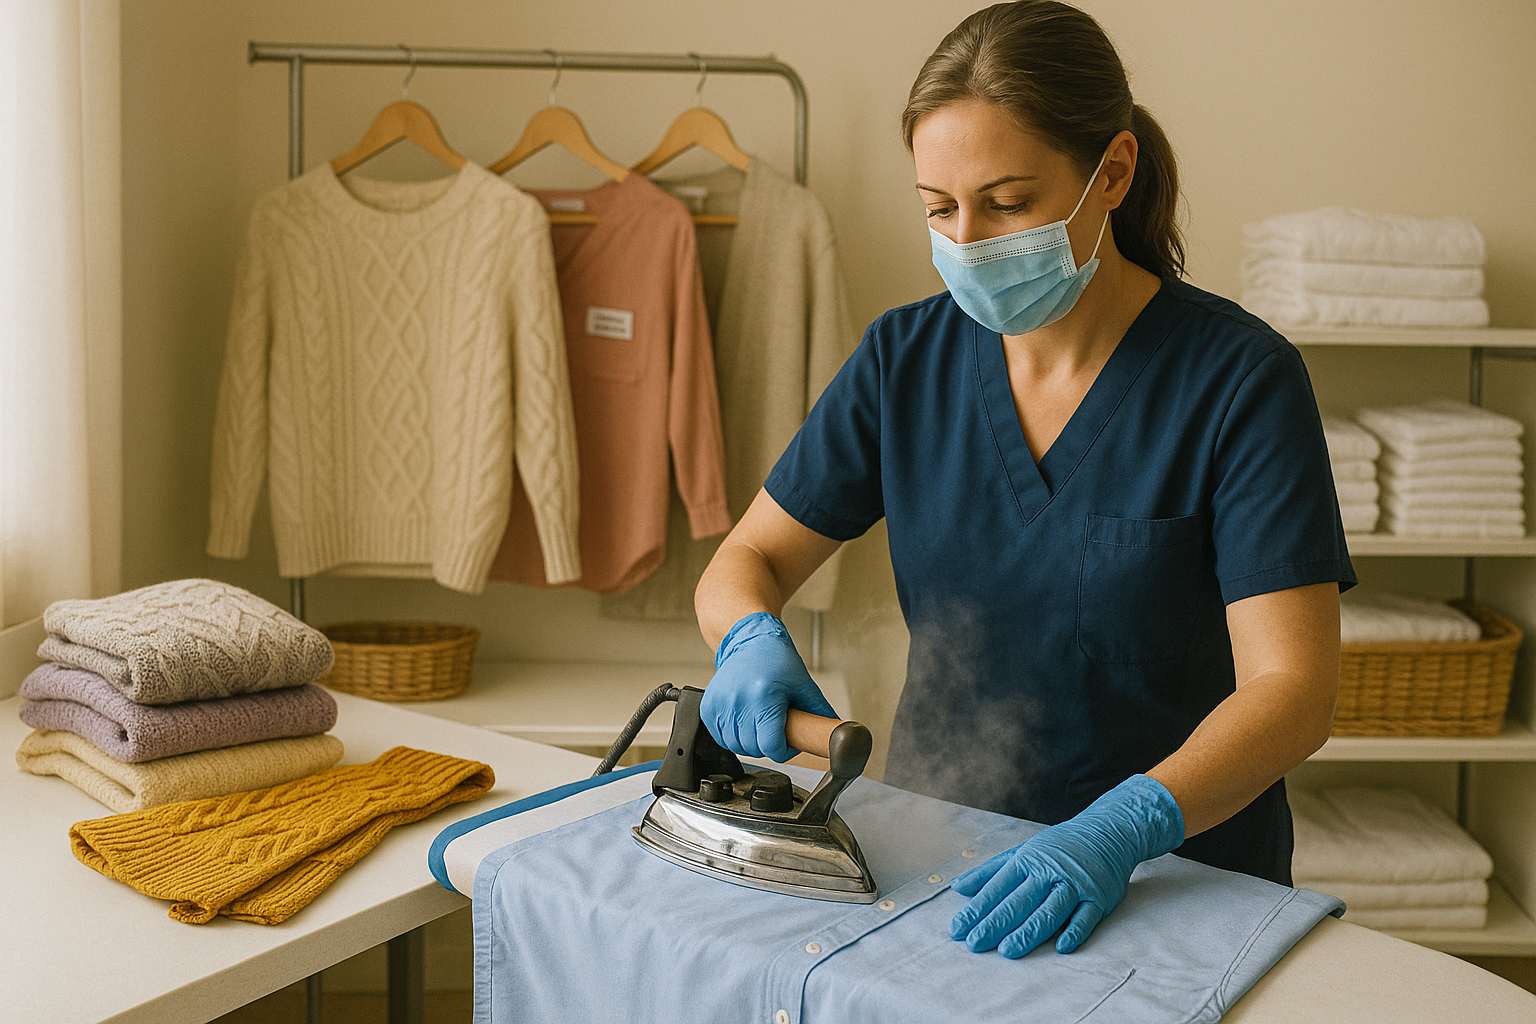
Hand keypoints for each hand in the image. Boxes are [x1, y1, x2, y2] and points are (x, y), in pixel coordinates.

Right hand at [702, 612, 836, 761]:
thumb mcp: (804, 684)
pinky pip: (720, 738)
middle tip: (776, 731)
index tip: (788, 743)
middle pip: (754, 749)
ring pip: (735, 746)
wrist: (748, 640)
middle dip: (768, 746)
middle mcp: (739, 700)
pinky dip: (732, 737)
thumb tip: (837, 732)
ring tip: (760, 726)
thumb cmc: (776, 659)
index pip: (771, 746)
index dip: (784, 751)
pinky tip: (744, 723)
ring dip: (749, 744)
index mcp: (764, 696)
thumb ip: (820, 712)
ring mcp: (721, 704)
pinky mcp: (708, 707)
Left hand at [949, 774, 1183, 956]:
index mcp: (1027, 861)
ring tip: (1008, 950)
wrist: (1107, 832)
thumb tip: (958, 887)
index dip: (976, 910)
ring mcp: (1075, 885)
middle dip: (995, 924)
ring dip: (1029, 932)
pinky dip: (1074, 932)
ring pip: (1050, 911)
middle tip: (975, 944)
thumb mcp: (1021, 851)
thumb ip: (990, 872)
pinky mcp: (1099, 897)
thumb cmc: (1058, 847)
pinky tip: (1061, 947)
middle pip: (1019, 902)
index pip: (996, 889)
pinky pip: (1085, 917)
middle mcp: (1049, 872)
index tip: (958, 929)